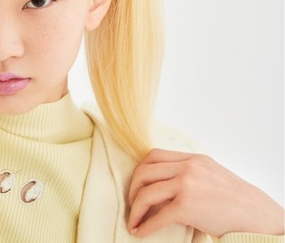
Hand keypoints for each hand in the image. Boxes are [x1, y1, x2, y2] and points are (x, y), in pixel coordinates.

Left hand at [128, 149, 284, 237]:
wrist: (255, 214)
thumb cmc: (234, 198)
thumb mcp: (209, 173)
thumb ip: (187, 172)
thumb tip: (164, 183)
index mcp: (191, 158)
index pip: (153, 155)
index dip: (140, 170)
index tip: (137, 185)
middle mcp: (187, 167)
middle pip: (144, 171)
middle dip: (133, 188)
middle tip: (132, 203)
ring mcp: (186, 185)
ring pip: (146, 192)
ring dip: (135, 208)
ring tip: (133, 219)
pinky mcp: (187, 206)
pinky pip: (157, 216)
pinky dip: (145, 225)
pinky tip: (140, 232)